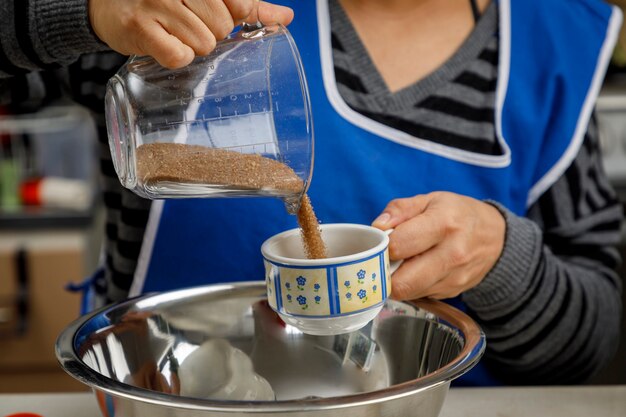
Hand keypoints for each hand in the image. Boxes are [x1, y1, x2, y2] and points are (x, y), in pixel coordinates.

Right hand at [89, 0, 293, 68]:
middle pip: (223, 26)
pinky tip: (163, 44)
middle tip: (187, 24)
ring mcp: (157, 2)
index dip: (233, 17)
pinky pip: (179, 56)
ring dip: (192, 46)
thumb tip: (285, 17)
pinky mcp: (140, 26)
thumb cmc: (165, 2)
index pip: (241, 4)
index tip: (214, 15)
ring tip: (173, 33)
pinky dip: (175, 57)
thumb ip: (247, 5)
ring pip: (204, 43)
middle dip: (211, 33)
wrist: (111, 5)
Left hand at [372, 192, 505, 299]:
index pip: (399, 245)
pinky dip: (412, 286)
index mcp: (443, 224)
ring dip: (398, 281)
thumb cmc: (458, 214)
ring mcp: (454, 278)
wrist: (496, 237)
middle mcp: (452, 254)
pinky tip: (418, 270)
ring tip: (403, 263)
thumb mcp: (430, 200)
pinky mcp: (453, 293)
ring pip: (409, 293)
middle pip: (402, 282)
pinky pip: (420, 295)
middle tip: (386, 259)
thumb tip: (377, 227)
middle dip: (385, 272)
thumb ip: (399, 210)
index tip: (383, 241)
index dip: (383, 245)